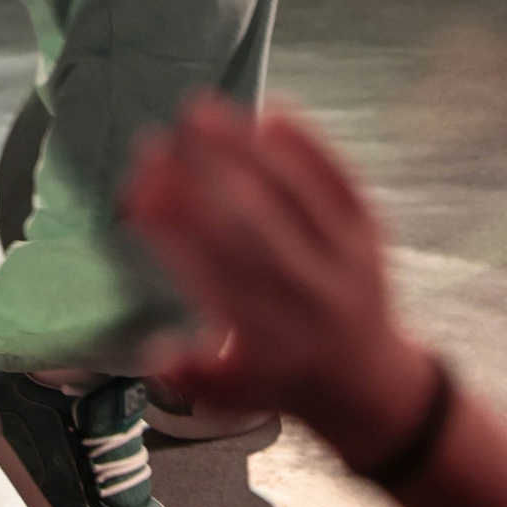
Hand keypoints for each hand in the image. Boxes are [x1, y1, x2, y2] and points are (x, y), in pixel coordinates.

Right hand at [121, 93, 439, 470]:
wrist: (370, 383)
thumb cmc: (288, 377)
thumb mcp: (235, 395)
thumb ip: (192, 375)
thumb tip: (153, 350)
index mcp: (272, 336)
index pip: (213, 270)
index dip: (172, 228)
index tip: (136, 191)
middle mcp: (311, 293)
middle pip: (250, 224)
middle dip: (197, 179)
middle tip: (154, 142)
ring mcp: (345, 256)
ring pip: (291, 190)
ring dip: (242, 145)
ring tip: (198, 110)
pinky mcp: (370, 229)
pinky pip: (338, 177)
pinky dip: (305, 143)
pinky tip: (269, 113)